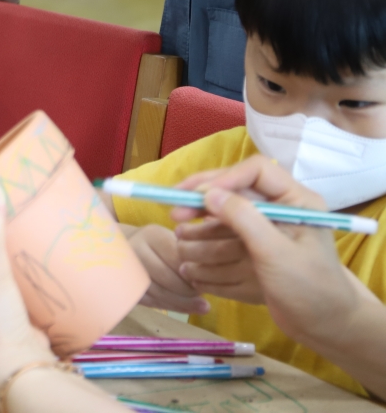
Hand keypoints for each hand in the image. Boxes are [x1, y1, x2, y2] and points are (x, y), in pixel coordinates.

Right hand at [126, 223, 209, 314]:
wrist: (125, 247)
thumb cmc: (161, 243)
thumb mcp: (174, 238)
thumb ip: (192, 249)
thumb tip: (215, 268)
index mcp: (152, 235)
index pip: (177, 256)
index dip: (194, 270)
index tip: (209, 278)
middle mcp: (136, 249)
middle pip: (166, 275)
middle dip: (189, 289)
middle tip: (205, 294)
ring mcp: (127, 269)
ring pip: (158, 291)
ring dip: (183, 302)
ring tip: (202, 307)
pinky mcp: (126, 286)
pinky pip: (150, 301)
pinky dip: (171, 306)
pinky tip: (186, 309)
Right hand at [170, 156, 358, 345]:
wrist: (327, 328)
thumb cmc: (310, 288)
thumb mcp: (276, 253)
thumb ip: (244, 219)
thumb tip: (208, 194)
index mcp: (295, 200)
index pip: (255, 171)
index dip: (224, 178)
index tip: (195, 196)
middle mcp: (280, 209)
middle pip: (234, 191)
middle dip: (203, 202)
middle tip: (174, 213)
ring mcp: (267, 229)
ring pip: (225, 216)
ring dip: (200, 226)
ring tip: (179, 240)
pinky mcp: (256, 249)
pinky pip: (225, 238)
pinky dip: (206, 243)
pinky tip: (188, 252)